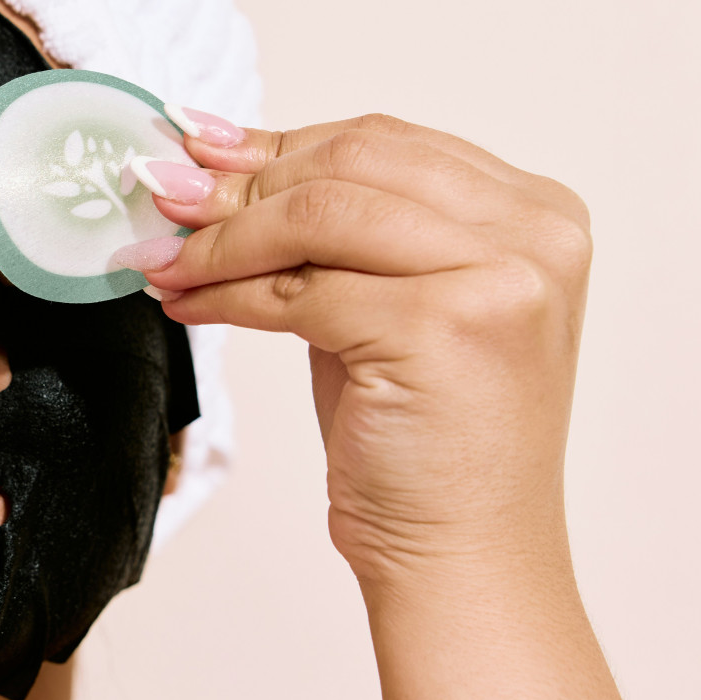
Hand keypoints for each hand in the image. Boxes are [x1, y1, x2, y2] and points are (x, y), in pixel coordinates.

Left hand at [133, 114, 591, 586]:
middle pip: (351, 164)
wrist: (463, 556)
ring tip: (163, 254)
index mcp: (538, 213)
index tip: (198, 146)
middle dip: (240, 180)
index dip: (278, 143)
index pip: (384, 143)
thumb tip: (218, 168)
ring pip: (319, 216)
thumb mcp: (389, 308)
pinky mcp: (444, 326)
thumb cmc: (425, 443)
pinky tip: (187, 301)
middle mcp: (535, 234)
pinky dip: (227, 292)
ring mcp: (499, 277)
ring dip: (222, 235)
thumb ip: (336, 235)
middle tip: (162, 194)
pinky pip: (300, 289)